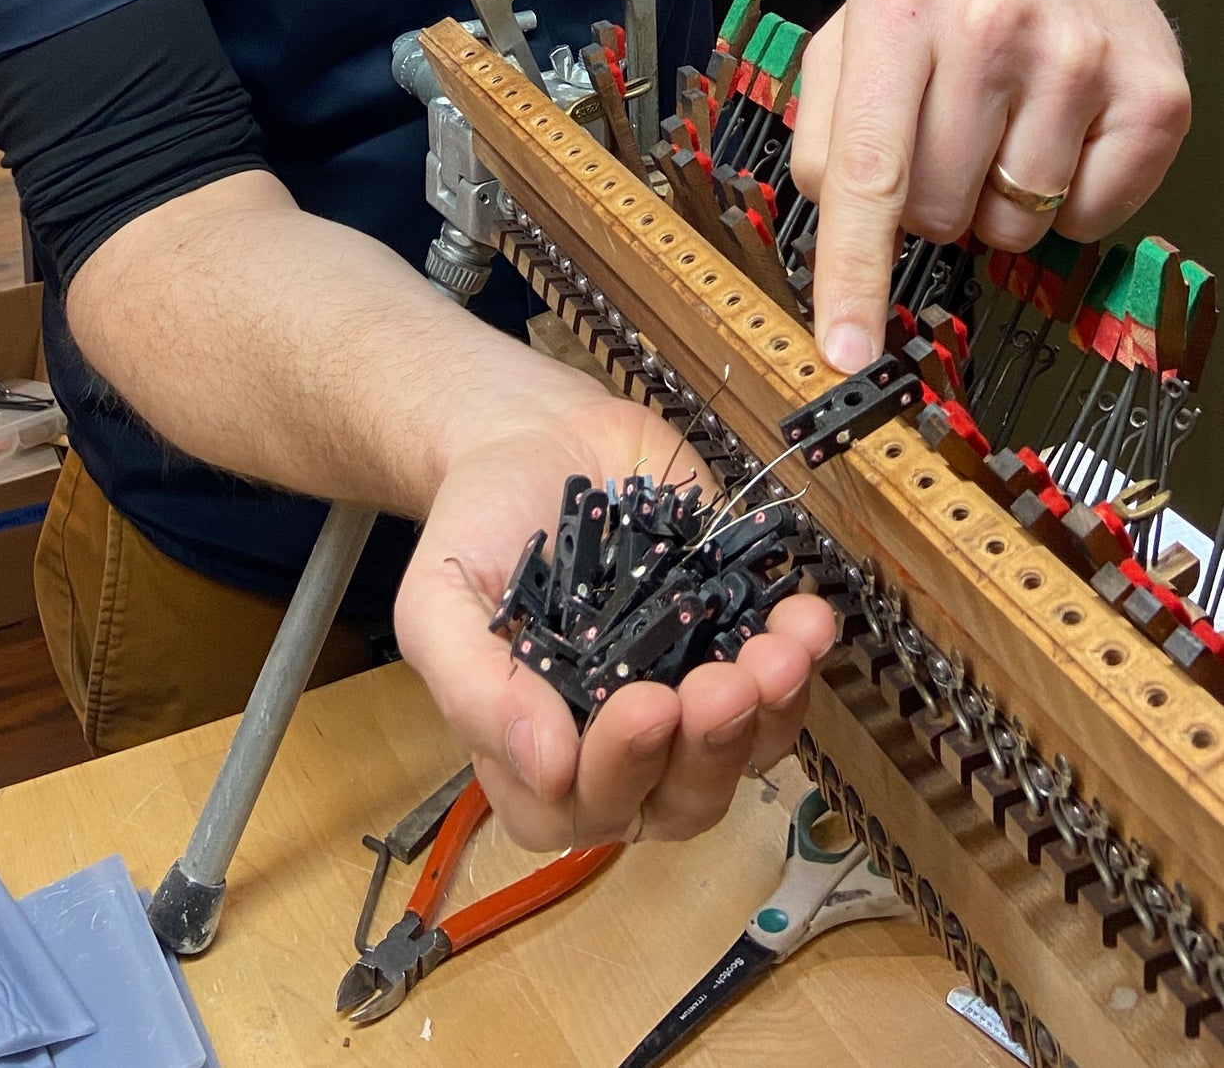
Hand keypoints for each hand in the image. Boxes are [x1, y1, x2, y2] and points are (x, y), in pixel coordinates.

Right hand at [394, 384, 836, 851]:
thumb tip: (547, 769)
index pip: (583, 807)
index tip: (644, 706)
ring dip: (773, 713)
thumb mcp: (439, 602)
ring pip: (747, 750)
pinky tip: (804, 620)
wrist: (535, 436)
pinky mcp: (733, 642)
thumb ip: (475, 690)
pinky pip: (784, 682)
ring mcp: (684, 693)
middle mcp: (620, 743)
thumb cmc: (480, 527)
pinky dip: (804, 659)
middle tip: (723, 684)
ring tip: (780, 652)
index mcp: (539, 755)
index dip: (621, 772)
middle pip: (679, 798)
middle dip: (710, 748)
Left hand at [792, 0, 1190, 374]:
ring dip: (999, 204)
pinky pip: (1088, 221)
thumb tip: (825, 221)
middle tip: (949, 138)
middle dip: (930, 204)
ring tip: (1006, 127)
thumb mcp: (856, 28)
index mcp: (898, 8)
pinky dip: (1066, 203)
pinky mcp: (1153, 99)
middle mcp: (989, 26)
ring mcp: (1078, 61)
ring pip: (1012, 227)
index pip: (864, 170)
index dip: (853, 272)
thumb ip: (822, 125)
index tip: (846, 347)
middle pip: (936, 211)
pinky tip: (1060, 133)